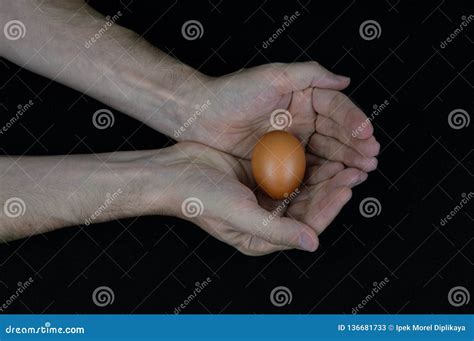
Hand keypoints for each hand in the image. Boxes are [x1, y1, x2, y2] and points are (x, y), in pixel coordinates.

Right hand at [142, 142, 366, 255]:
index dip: (329, 208)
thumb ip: (277, 231)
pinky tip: (318, 151)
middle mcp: (267, 219)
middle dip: (332, 189)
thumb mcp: (240, 216)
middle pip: (309, 206)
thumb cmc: (200, 200)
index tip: (345, 188)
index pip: (306, 226)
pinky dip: (305, 163)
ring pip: (303, 188)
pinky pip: (288, 172)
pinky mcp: (259, 178)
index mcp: (263, 237)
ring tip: (343, 161)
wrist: (173, 173)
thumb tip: (312, 243)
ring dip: (323, 175)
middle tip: (353, 170)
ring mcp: (264, 198)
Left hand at [181, 62, 379, 171]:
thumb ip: (309, 74)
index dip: (353, 122)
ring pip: (325, 152)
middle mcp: (301, 119)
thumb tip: (344, 81)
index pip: (336, 110)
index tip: (368, 136)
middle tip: (371, 160)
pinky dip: (323, 174)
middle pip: (336, 134)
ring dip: (345, 162)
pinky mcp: (280, 161)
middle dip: (355, 146)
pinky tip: (337, 180)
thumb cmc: (233, 93)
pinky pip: (306, 168)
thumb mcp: (272, 76)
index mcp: (303, 98)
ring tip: (361, 172)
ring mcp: (292, 141)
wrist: (202, 117)